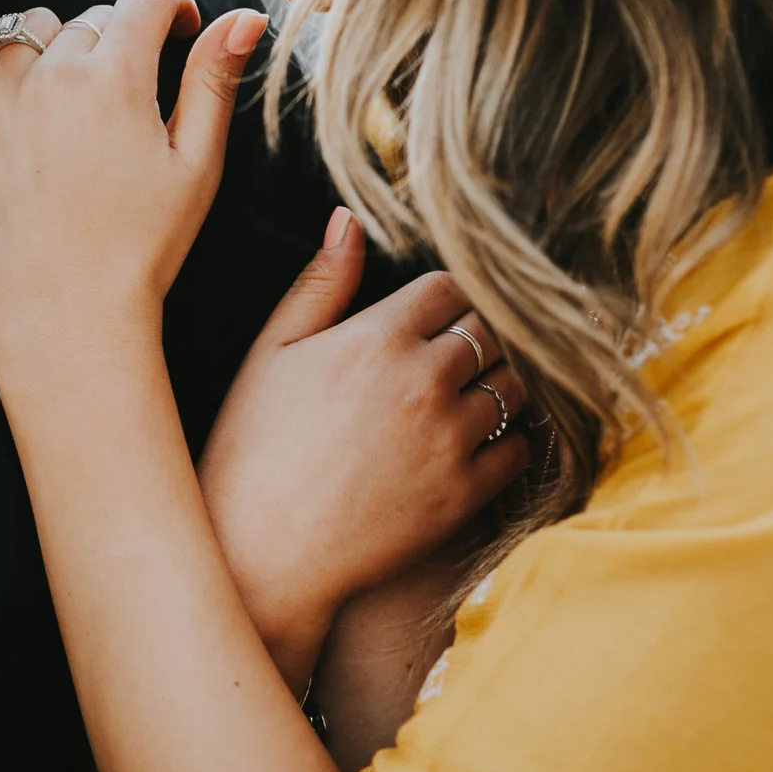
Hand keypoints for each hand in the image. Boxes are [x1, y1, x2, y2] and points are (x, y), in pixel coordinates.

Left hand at [0, 0, 265, 352]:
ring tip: (71, 108)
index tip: (174, 31)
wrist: (64, 315)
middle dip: (115, 44)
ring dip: (56, 52)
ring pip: (31, 33)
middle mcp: (50, 76)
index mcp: (115, 80)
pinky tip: (22, 102)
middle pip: (89, 19)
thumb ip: (214, 80)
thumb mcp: (195, 165)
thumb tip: (244, 17)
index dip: (169, 6)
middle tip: (124, 103)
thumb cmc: (141, 248)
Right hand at [199, 211, 533, 686]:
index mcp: (378, 336)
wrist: (260, 552)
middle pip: (493, 331)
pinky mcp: (465, 494)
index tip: (434, 314)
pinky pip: (520, 449)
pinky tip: (481, 441)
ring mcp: (451, 439)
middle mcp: (425, 380)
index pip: (452, 287)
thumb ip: (320, 282)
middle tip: (459, 352)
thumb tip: (348, 218)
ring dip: (500, 382)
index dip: (445, 297)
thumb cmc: (253, 447)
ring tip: (472, 392)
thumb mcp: (272, 351)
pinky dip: (510, 439)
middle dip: (479, 334)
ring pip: (514, 385)